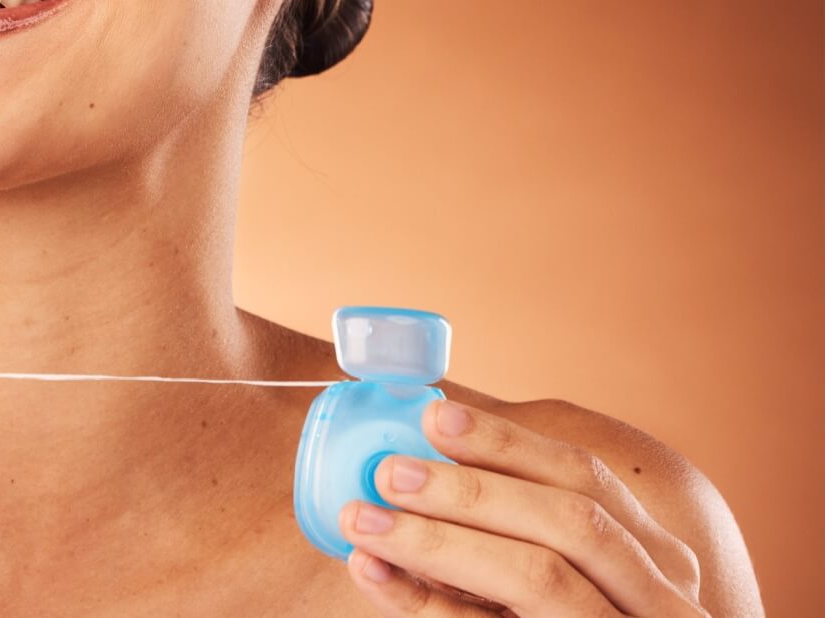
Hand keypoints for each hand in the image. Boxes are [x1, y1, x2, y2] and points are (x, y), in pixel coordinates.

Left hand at [339, 399, 704, 615]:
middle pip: (570, 522)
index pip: (585, 478)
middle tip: (388, 472)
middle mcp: (654, 596)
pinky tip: (373, 573)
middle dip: (473, 492)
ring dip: (438, 542)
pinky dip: (424, 603)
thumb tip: (416, 460)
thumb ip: (516, 525)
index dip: (509, 443)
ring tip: (362, 519)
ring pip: (538, 577)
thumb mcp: (572, 576)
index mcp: (653, 555)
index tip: (436, 417)